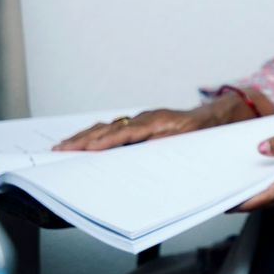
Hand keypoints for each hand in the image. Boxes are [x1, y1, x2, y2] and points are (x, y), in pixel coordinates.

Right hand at [55, 106, 223, 151]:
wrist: (214, 119)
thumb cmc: (202, 133)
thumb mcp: (187, 143)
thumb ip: (163, 148)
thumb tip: (139, 155)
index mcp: (158, 122)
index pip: (125, 132)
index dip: (105, 141)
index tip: (85, 149)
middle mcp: (146, 118)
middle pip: (109, 127)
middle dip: (83, 139)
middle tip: (60, 150)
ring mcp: (141, 119)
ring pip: (107, 126)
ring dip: (84, 136)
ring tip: (62, 147)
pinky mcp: (139, 123)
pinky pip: (112, 127)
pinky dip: (94, 135)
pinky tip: (81, 142)